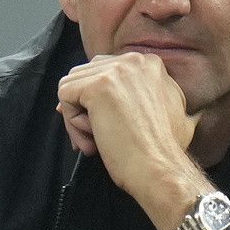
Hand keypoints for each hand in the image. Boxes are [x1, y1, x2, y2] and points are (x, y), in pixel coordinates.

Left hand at [56, 53, 203, 211]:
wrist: (161, 169)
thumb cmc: (163, 150)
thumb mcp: (165, 111)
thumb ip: (140, 95)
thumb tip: (97, 96)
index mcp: (149, 64)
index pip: (105, 71)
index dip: (97, 101)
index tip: (103, 126)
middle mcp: (133, 60)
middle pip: (86, 75)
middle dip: (86, 109)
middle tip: (98, 139)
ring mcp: (115, 71)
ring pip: (73, 85)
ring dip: (78, 118)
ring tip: (97, 142)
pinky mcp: (97, 87)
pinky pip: (65, 95)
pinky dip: (71, 123)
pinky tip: (92, 142)